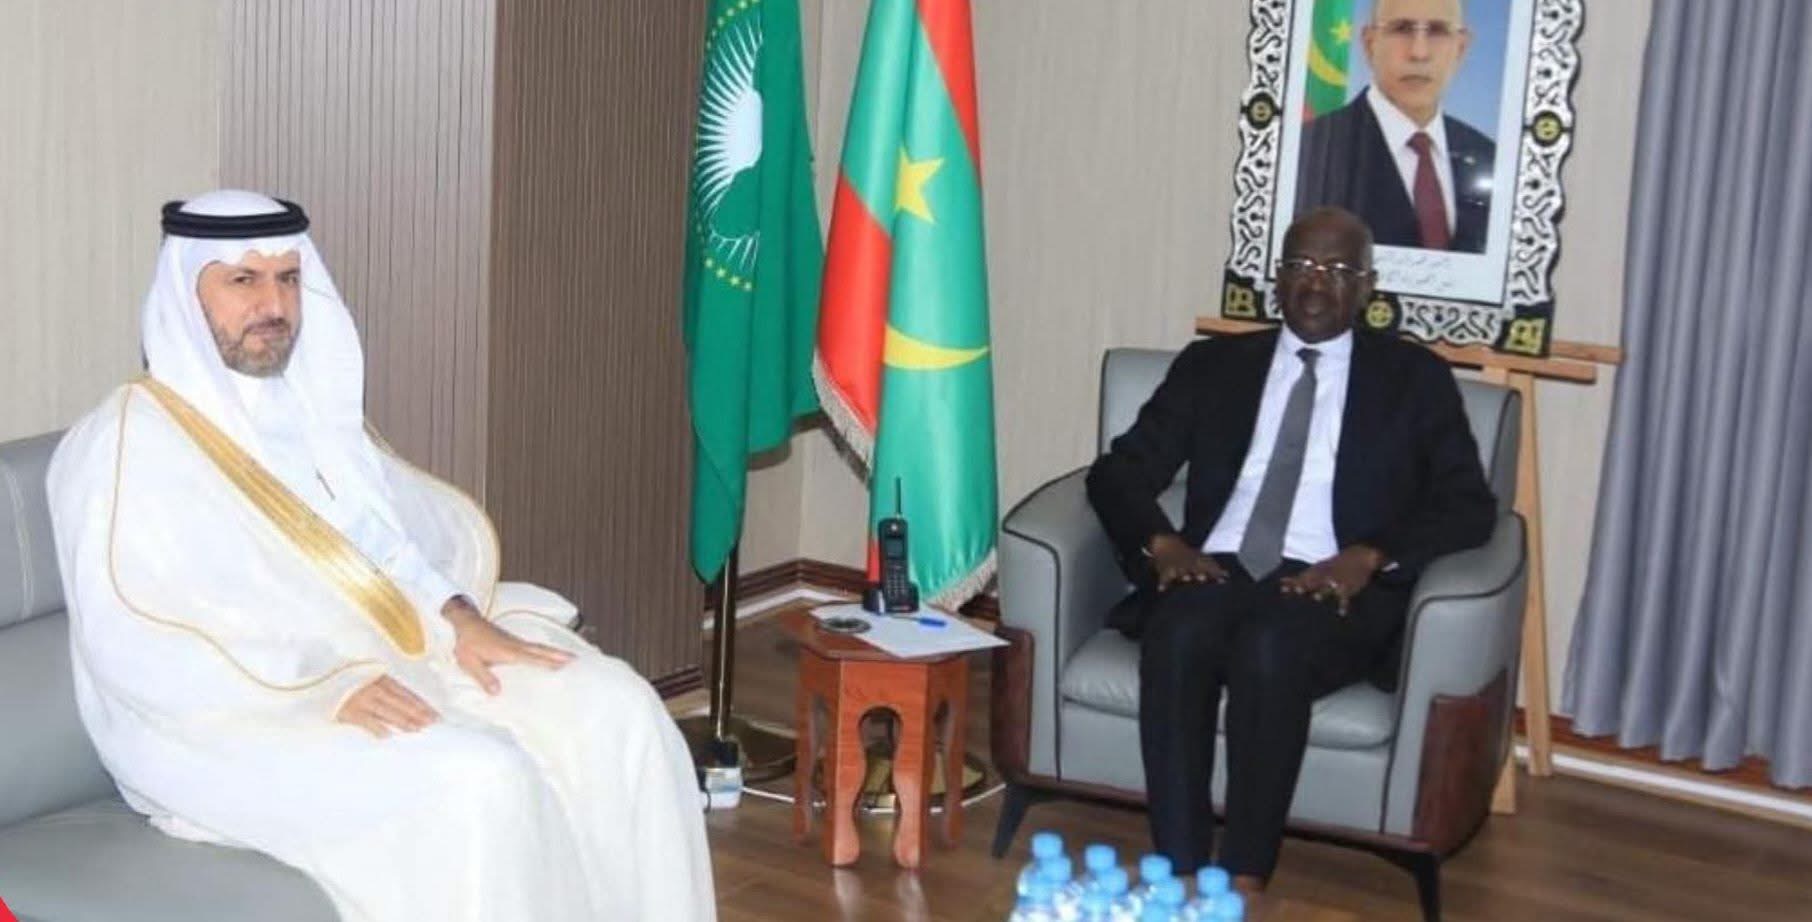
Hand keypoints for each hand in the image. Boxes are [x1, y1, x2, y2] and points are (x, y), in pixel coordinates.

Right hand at [336, 675, 438, 736]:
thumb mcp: (365, 677)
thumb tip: (404, 703)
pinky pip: (367, 722)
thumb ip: (382, 687)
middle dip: (418, 713)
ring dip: (404, 722)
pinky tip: (388, 735)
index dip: (421, 702)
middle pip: (401, 702)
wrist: (317, 682)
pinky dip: (378, 729)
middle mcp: (372, 686)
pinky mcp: (348, 711)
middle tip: (432, 722)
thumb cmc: (343, 679)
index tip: (433, 711)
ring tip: (417, 729)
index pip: (405, 691)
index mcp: (378, 676)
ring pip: (388, 712)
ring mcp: (361, 699)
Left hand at [443, 597, 573, 694]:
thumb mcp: (470, 662)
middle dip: (559, 654)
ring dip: (554, 652)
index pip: (532, 658)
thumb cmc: (466, 642)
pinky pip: (533, 647)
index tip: (565, 665)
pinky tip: (548, 655)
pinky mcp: (513, 641)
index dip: (548, 662)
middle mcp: (515, 645)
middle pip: (541, 650)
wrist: (465, 622)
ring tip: (569, 657)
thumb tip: (497, 692)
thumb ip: (484, 677)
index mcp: (507, 651)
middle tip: (576, 659)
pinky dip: (544, 651)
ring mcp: (515, 642)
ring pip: (539, 648)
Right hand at [1147, 533, 1227, 590]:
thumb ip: (1213, 568)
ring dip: (1183, 574)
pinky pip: (1163, 577)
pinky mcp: (1164, 570)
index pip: (1208, 568)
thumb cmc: (1186, 554)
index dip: (1215, 573)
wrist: (1165, 543)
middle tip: (1203, 577)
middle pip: (1194, 568)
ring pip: (1179, 570)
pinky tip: (1162, 590)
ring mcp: (1175, 566)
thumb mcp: (1200, 557)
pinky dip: (1162, 583)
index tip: (1222, 580)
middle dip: (1199, 573)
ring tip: (1186, 578)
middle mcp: (1187, 563)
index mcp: (1197, 560)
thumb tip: (1227, 575)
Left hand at [1280, 545, 1385, 615]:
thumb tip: (1281, 582)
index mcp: (1317, 572)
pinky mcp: (1349, 588)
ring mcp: (1337, 582)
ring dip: (1323, 592)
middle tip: (1298, 589)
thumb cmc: (1333, 566)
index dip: (1293, 583)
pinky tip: (1341, 613)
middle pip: (1314, 581)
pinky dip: (1343, 605)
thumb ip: (1299, 578)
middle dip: (1306, 585)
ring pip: (1329, 587)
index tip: (1283, 588)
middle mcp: (1325, 576)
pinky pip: (1345, 598)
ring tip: (1316, 597)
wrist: (1359, 556)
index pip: (1302, 578)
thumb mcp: (1317, 568)